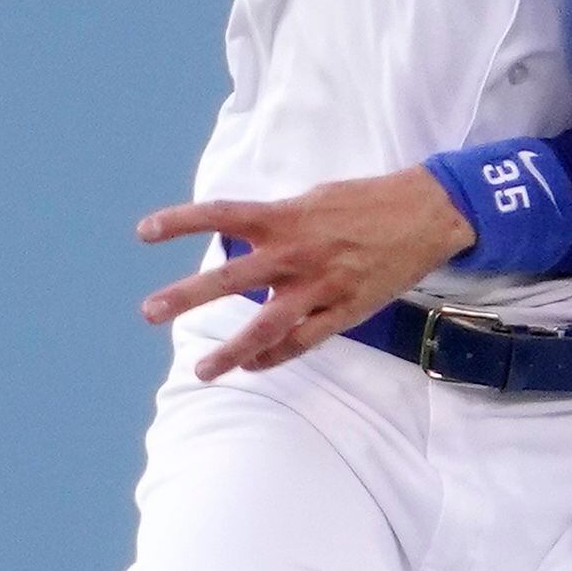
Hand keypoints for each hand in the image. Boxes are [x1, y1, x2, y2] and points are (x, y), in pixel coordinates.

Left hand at [136, 168, 477, 379]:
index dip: (180, 222)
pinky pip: (302, 342)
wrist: (427, 215)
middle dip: (187, 295)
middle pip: (231, 278)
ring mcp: (320, 286)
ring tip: (202, 371)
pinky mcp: (344, 311)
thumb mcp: (315, 199)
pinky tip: (252, 365)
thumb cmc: (367, 202)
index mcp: (285, 216)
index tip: (144, 232)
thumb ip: (278, 220)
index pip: (221, 216)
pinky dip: (274, 357)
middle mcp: (296, 253)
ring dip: (231, 351)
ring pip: (266, 326)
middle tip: (149, 311)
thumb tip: (245, 238)